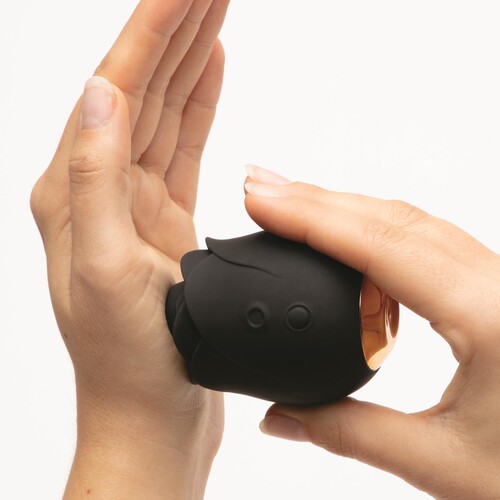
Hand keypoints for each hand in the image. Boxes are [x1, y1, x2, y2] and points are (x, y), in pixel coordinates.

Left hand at [30, 1, 228, 497]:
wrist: (153, 413)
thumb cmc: (129, 362)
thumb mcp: (103, 270)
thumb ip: (95, 178)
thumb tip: (99, 92)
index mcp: (75, 192)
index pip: (115, 89)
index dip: (150, 31)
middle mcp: (101, 190)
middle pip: (141, 89)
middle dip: (173, 30)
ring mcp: (137, 203)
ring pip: (166, 112)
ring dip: (187, 59)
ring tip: (211, 13)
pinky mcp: (169, 220)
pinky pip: (185, 146)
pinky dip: (199, 105)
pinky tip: (210, 75)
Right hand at [244, 165, 499, 498]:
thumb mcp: (444, 464)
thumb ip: (350, 434)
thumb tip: (280, 419)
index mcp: (491, 317)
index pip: (382, 246)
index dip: (311, 216)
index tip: (259, 199)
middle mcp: (498, 283)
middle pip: (393, 217)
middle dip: (317, 197)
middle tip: (259, 187)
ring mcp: (497, 279)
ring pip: (410, 220)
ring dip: (343, 206)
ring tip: (287, 203)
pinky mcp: (490, 285)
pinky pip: (423, 239)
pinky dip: (371, 228)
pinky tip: (340, 235)